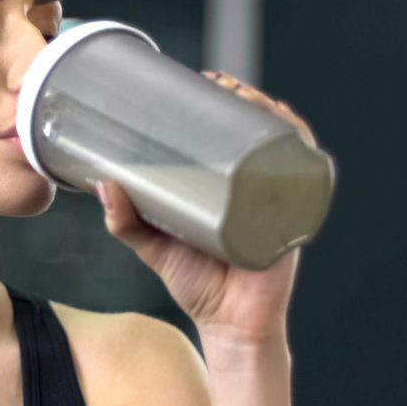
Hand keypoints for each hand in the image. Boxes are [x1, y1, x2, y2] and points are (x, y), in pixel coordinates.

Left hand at [95, 70, 316, 343]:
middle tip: (219, 82)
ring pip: (282, 144)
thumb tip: (102, 184)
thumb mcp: (154, 247)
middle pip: (259, 131)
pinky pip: (305, 176)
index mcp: (225, 188)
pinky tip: (285, 128)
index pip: (230, 135)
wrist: (229, 326)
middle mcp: (253, 188)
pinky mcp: (291, 219)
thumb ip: (125, 222)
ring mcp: (275, 201)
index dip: (222, 103)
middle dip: (246, 98)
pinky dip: (297, 148)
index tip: (201, 80)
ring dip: (269, 112)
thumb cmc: (196, 286)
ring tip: (245, 97)